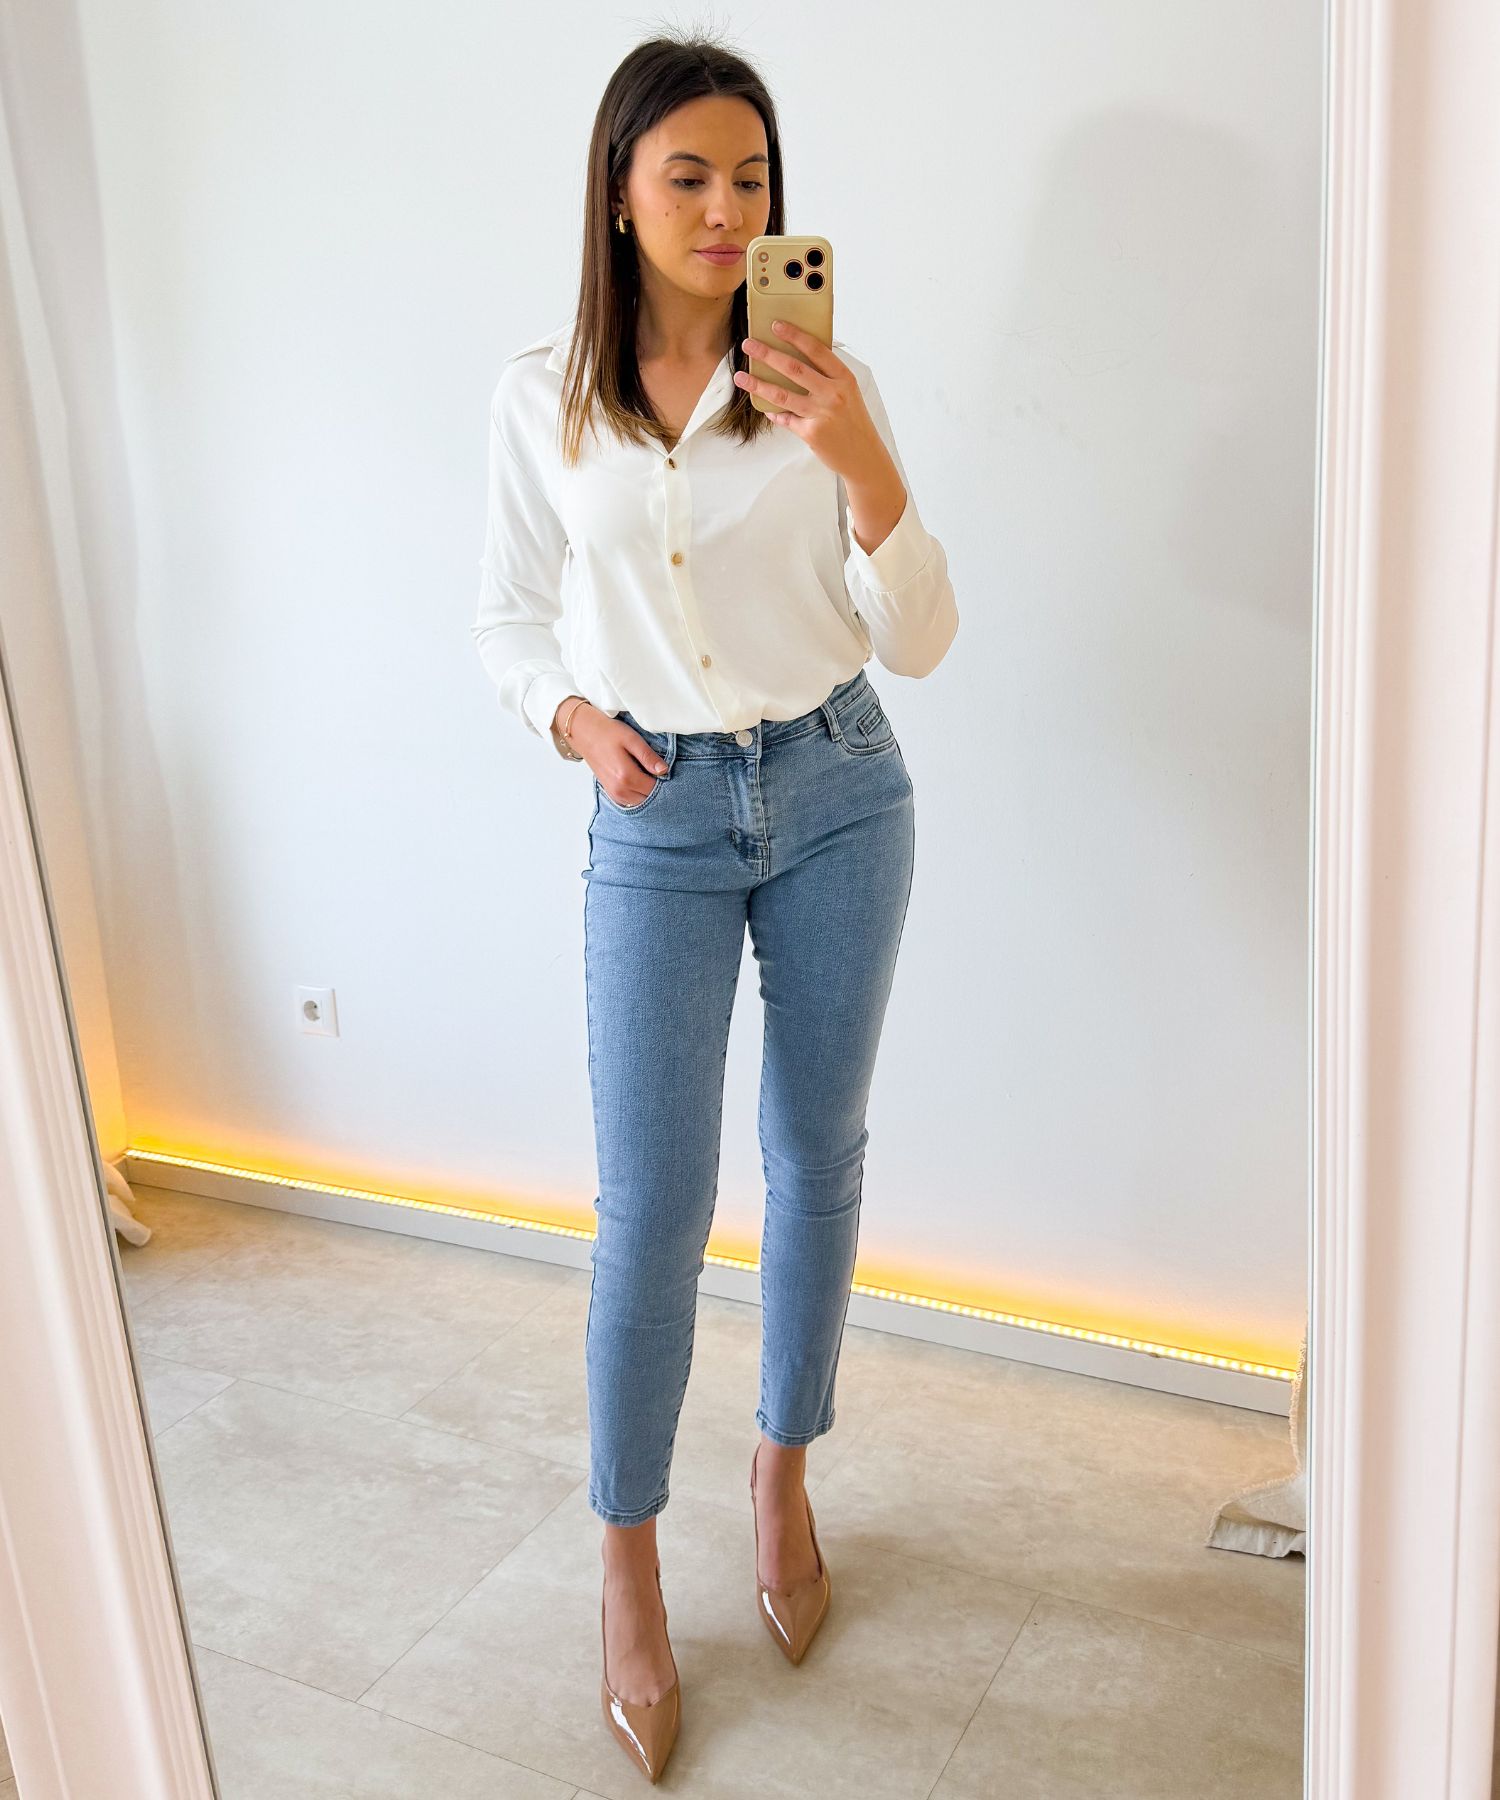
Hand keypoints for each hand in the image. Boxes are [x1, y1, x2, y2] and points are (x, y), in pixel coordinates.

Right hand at [563, 703, 667, 806]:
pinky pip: (632, 801)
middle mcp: (620, 790)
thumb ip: (648, 757)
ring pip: (641, 802)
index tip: (670, 772)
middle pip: (649, 798)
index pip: (656, 789)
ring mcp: (615, 794)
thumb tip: (664, 770)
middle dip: (659, 789)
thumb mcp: (632, 739)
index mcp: (626, 776)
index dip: (666, 782)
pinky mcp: (612, 794)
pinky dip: (639, 794)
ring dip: (649, 792)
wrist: (584, 733)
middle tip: (663, 773)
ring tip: (652, 775)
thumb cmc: (608, 733)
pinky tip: (642, 780)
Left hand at [733, 319, 894, 486]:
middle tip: (748, 345)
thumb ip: (827, 377)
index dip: (795, 336)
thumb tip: (797, 358)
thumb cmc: (853, 421)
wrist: (863, 456)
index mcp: (844, 378)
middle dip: (767, 355)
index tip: (776, 326)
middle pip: (794, 369)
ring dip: (758, 384)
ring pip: (782, 395)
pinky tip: (762, 405)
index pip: (816, 350)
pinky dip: (772, 412)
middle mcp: (833, 394)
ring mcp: (821, 414)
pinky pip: (785, 418)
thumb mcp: (848, 392)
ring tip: (740, 376)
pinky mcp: (811, 433)